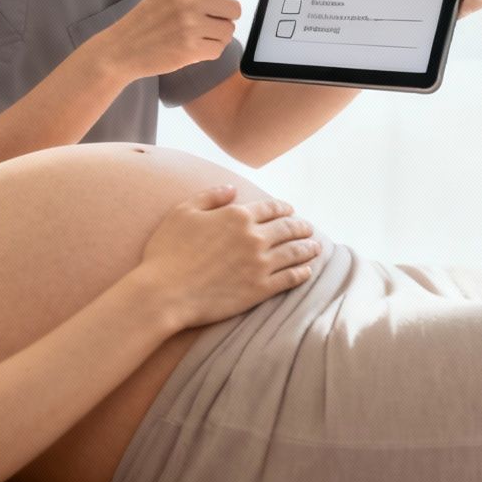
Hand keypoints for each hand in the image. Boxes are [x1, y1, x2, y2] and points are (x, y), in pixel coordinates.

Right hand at [100, 0, 292, 79]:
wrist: (121, 48)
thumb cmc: (151, 21)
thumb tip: (233, 7)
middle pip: (236, 10)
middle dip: (222, 20)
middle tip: (196, 25)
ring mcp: (190, 23)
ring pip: (229, 32)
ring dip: (214, 38)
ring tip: (186, 37)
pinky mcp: (190, 46)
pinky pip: (219, 50)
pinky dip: (206, 54)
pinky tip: (185, 50)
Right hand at [131, 185, 318, 329]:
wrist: (165, 292)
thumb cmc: (167, 251)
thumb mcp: (183, 212)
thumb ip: (210, 197)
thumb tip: (232, 189)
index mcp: (237, 216)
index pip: (270, 208)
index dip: (283, 208)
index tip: (289, 210)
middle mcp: (254, 237)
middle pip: (287, 228)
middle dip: (301, 226)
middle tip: (308, 228)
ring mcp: (260, 264)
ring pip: (294, 253)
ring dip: (308, 248)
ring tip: (316, 247)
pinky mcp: (260, 289)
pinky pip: (289, 279)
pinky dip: (302, 273)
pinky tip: (307, 271)